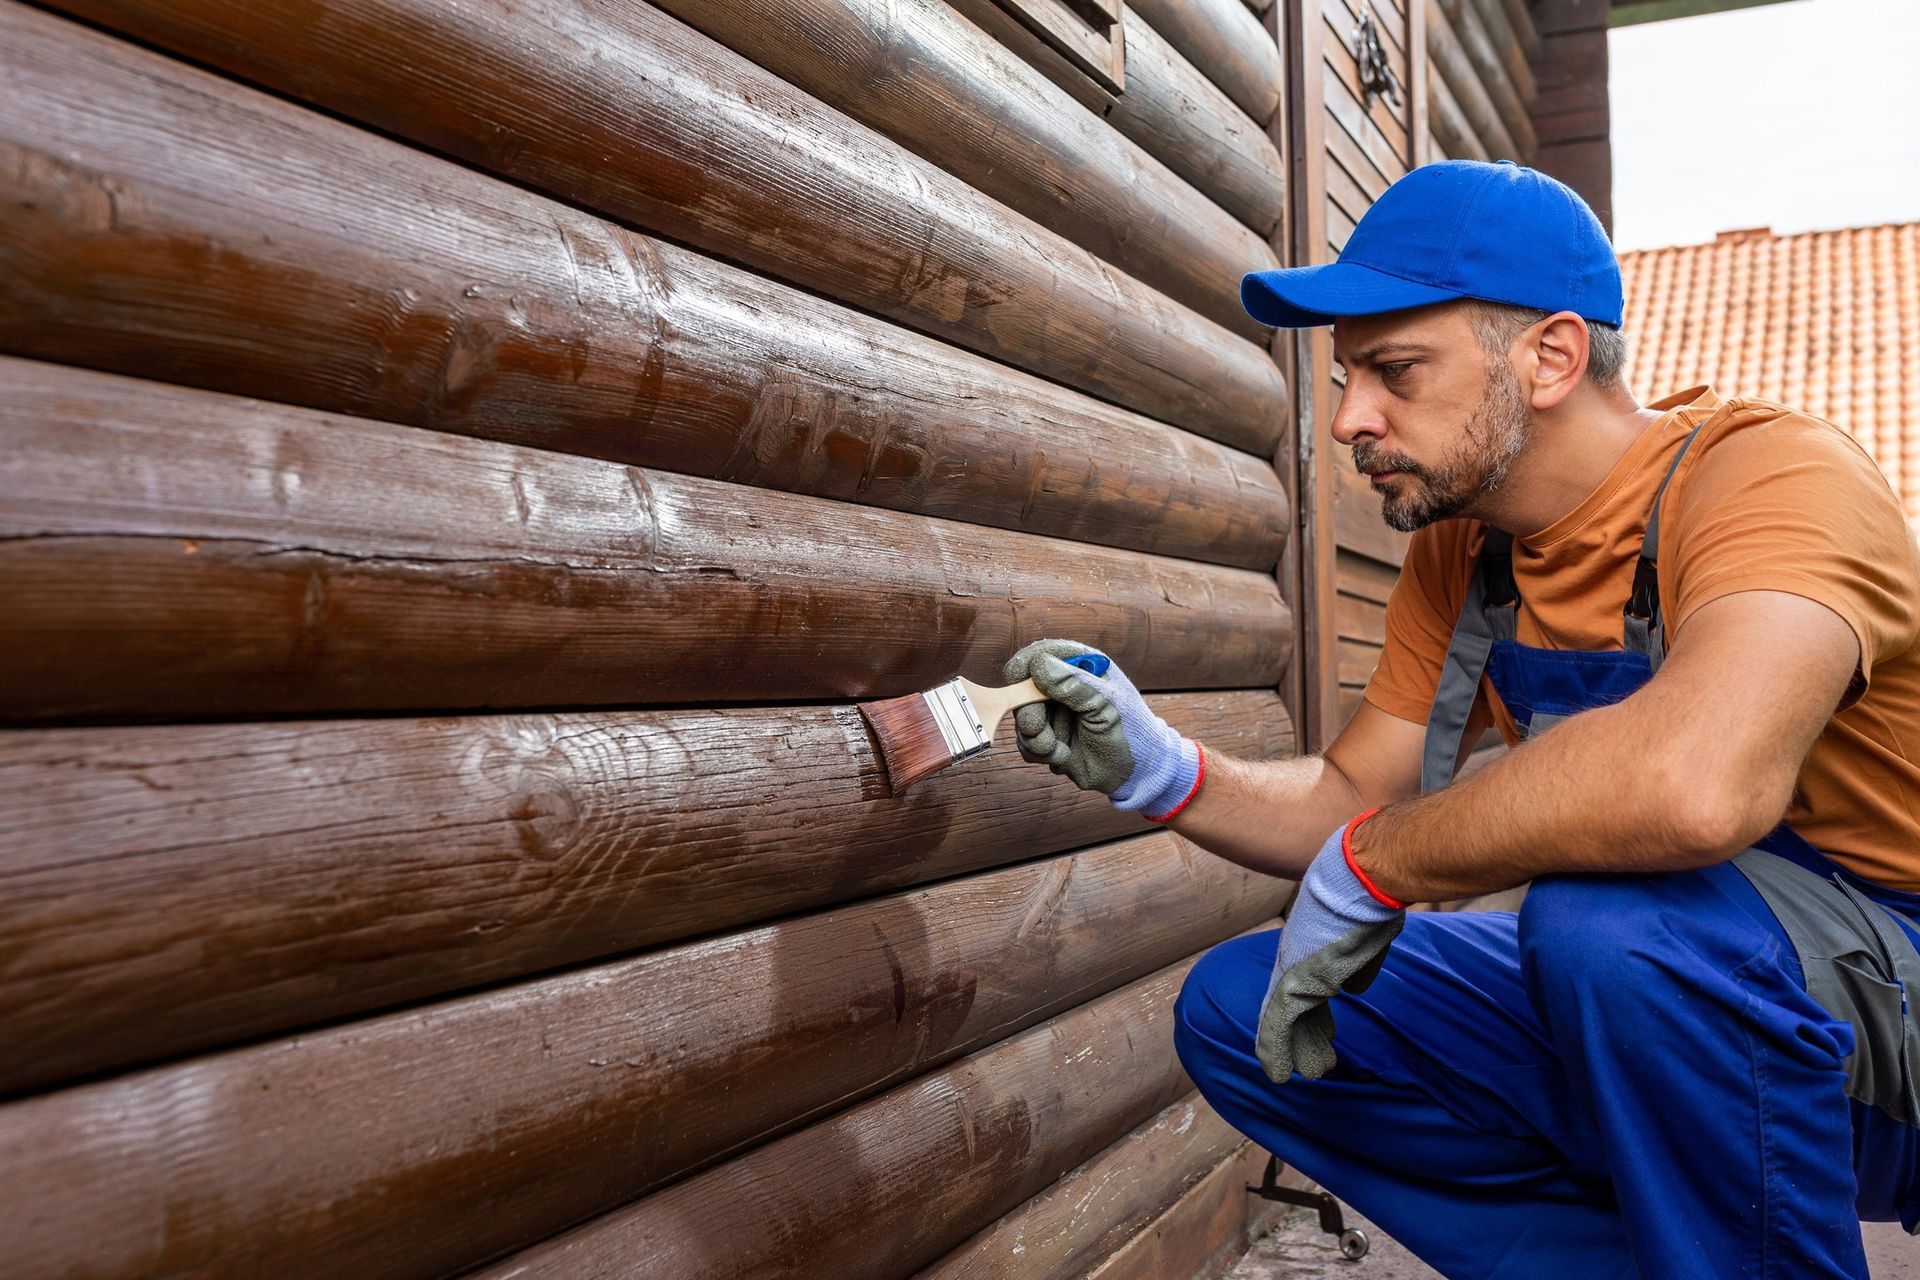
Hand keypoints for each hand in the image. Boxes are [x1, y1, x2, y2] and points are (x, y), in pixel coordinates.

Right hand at [1001, 639, 1203, 819]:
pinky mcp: (1047, 737)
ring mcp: (1052, 712)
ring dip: (1038, 740)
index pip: (1038, 655)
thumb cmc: (1130, 731)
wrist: (1135, 772)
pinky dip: (1041, 754)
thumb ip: (1073, 685)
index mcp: (1079, 666)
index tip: (1018, 687)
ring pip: (1021, 721)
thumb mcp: (1106, 705)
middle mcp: (1061, 686)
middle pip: (1021, 692)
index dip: (1022, 669)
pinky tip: (1064, 756)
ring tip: (1063, 751)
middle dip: (1030, 717)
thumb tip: (1038, 665)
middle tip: (1040, 734)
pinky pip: (1026, 743)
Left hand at [1255, 811, 1405, 1082]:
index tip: (1327, 1034)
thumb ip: (1361, 966)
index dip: (1317, 1014)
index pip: (1310, 988)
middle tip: (1319, 1064)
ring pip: (1291, 1022)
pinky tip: (1277, 1072)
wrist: (1360, 879)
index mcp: (1314, 949)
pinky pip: (1277, 1023)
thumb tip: (1355, 990)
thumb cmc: (1370, 899)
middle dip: (1310, 1037)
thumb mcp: (1367, 938)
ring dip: (1299, 1049)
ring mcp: (1292, 972)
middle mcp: (1297, 961)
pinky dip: (1276, 1050)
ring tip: (1311, 1073)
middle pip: (1301, 1007)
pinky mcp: (1290, 983)